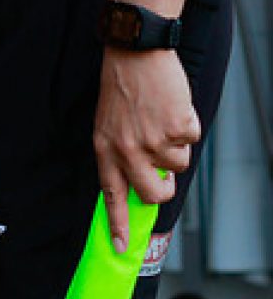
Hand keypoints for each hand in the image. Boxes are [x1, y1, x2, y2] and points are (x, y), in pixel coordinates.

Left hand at [94, 47, 199, 251]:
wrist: (135, 51)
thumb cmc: (121, 84)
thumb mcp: (108, 121)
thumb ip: (120, 151)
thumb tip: (142, 182)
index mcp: (105, 147)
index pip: (111, 194)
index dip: (117, 223)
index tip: (121, 247)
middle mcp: (128, 149)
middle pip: (155, 193)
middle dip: (165, 186)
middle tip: (163, 170)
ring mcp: (154, 141)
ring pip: (178, 164)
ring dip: (175, 144)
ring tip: (159, 115)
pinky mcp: (177, 129)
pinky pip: (192, 139)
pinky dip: (187, 123)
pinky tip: (170, 104)